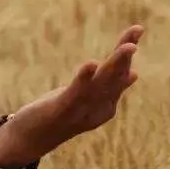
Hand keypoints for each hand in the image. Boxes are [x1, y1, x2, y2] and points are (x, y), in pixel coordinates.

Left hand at [0, 24, 144, 164]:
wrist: (32, 139)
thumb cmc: (62, 116)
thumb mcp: (88, 99)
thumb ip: (109, 88)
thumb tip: (134, 73)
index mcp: (106, 105)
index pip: (120, 75)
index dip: (127, 52)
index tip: (136, 29)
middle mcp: (98, 109)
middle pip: (114, 78)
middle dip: (125, 57)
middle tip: (137, 33)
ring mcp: (81, 110)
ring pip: (101, 84)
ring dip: (115, 64)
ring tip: (128, 46)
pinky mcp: (61, 110)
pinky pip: (75, 93)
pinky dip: (84, 78)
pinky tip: (91, 64)